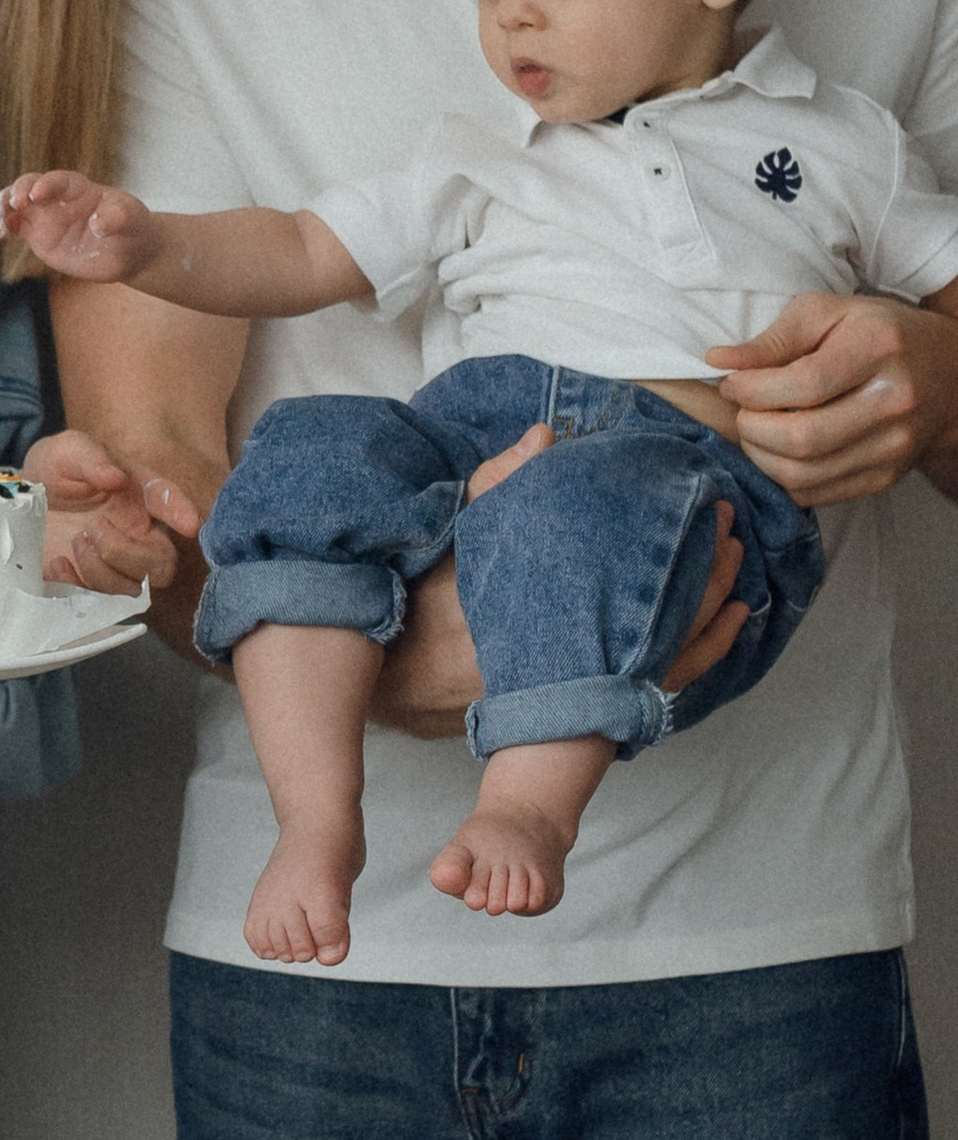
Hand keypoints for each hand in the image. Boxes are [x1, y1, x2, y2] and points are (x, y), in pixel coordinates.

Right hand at [0, 170, 154, 282]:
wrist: (128, 251)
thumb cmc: (132, 227)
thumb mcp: (131, 219)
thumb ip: (117, 218)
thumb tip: (99, 224)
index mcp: (78, 188)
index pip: (57, 180)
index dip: (46, 184)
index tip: (37, 195)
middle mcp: (57, 198)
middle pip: (29, 185)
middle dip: (17, 191)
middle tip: (12, 204)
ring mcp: (46, 216)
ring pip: (16, 204)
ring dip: (3, 206)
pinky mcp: (38, 235)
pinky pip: (16, 226)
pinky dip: (4, 226)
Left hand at [24, 427, 201, 598]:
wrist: (21, 497)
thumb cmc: (56, 469)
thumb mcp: (68, 451)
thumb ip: (91, 459)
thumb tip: (114, 476)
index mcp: (138, 494)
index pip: (167, 501)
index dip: (182, 513)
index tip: (190, 524)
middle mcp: (136, 533)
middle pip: (161, 565)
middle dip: (129, 555)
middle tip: (93, 528)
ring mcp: (114, 563)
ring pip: (132, 588)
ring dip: (100, 568)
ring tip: (75, 539)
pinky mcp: (88, 583)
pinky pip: (96, 601)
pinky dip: (76, 584)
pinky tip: (58, 562)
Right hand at [369, 427, 749, 734]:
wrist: (404, 675)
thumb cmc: (426, 601)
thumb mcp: (455, 534)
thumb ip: (496, 484)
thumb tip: (544, 437)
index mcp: (556, 614)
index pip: (637, 577)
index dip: (682, 541)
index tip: (703, 503)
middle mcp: (586, 659)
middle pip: (672, 613)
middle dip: (707, 563)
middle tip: (726, 520)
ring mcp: (594, 686)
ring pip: (680, 648)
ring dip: (714, 601)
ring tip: (735, 560)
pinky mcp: (597, 702)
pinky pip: (671, 681)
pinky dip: (710, 648)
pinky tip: (733, 621)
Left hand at [707, 292, 957, 504]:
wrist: (948, 374)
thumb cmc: (878, 334)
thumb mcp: (830, 313)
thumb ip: (774, 337)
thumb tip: (718, 361)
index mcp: (879, 349)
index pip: (803, 385)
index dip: (753, 390)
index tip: (732, 384)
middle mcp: (893, 403)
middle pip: (802, 438)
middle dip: (751, 427)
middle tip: (742, 410)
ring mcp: (893, 447)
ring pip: (803, 474)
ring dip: (760, 456)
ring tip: (755, 430)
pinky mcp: (885, 478)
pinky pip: (815, 494)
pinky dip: (782, 478)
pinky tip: (777, 452)